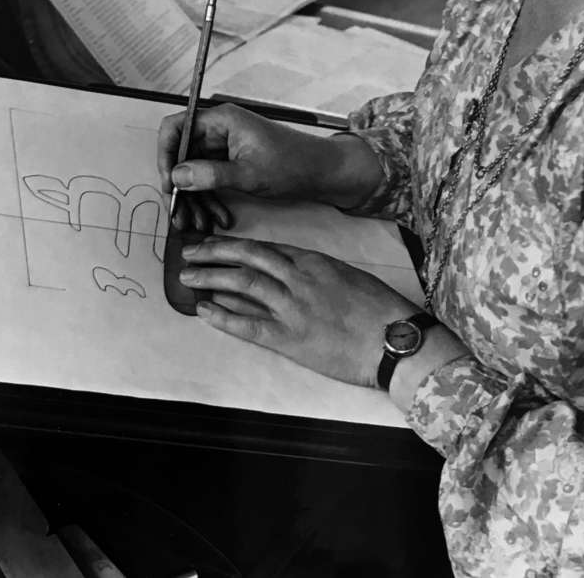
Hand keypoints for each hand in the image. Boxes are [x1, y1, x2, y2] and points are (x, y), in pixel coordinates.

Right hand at [157, 104, 380, 222]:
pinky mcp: (232, 161)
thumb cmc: (293, 165)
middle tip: (178, 215)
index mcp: (222, 120)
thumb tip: (176, 176)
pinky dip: (209, 199)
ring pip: (194, 171)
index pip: (175, 128)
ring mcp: (225, 145)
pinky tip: (215, 219)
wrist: (323, 172)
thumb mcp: (249, 174)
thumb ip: (210, 175)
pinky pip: (209, 179)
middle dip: (180, 187)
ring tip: (196, 225)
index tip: (168, 184)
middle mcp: (219, 129)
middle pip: (182, 154)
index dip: (165, 155)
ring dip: (194, 199)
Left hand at [179, 236, 419, 387]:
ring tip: (187, 277)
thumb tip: (289, 271)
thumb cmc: (379, 309)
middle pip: (247, 258)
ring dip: (211, 278)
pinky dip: (223, 316)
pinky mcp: (291, 339)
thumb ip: (316, 271)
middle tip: (188, 252)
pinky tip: (204, 311)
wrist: (395, 340)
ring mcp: (293, 308)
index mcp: (312, 261)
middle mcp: (298, 278)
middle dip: (213, 253)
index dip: (234, 245)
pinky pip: (248, 325)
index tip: (213, 243)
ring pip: (242, 285)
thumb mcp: (347, 276)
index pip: (264, 247)